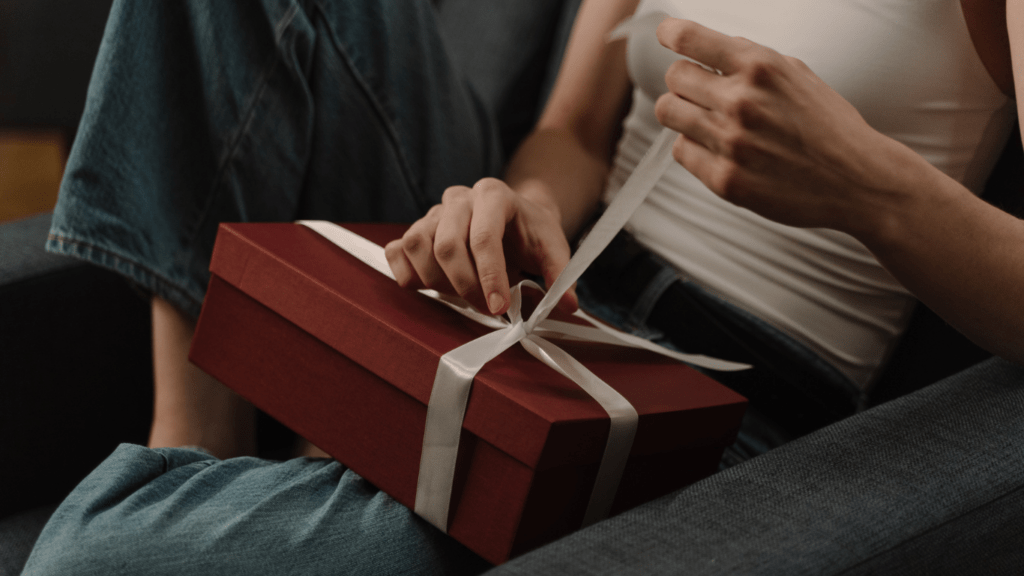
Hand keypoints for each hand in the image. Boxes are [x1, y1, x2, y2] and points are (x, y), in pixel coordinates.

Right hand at [384, 178, 577, 315]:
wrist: (516, 219)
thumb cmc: (531, 235)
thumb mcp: (554, 249)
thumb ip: (561, 275)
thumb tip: (568, 304)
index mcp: (494, 195)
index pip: (484, 237)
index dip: (489, 277)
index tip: (498, 308)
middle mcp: (459, 198)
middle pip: (447, 244)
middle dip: (465, 286)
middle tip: (486, 308)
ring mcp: (434, 212)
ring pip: (418, 245)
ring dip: (437, 282)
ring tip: (462, 295)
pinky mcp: (417, 228)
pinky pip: (397, 250)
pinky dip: (407, 273)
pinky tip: (429, 287)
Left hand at [652, 18, 925, 236]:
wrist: (857, 180)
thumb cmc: (829, 127)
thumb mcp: (797, 74)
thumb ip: (752, 59)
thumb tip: (710, 48)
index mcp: (760, 68)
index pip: (690, 39)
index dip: (671, 34)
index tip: (667, 35)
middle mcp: (741, 102)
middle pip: (674, 78)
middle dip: (685, 82)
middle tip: (702, 93)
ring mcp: (730, 143)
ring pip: (669, 113)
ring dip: (684, 114)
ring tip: (708, 121)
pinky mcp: (725, 179)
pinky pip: (681, 151)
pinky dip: (695, 148)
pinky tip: (721, 150)